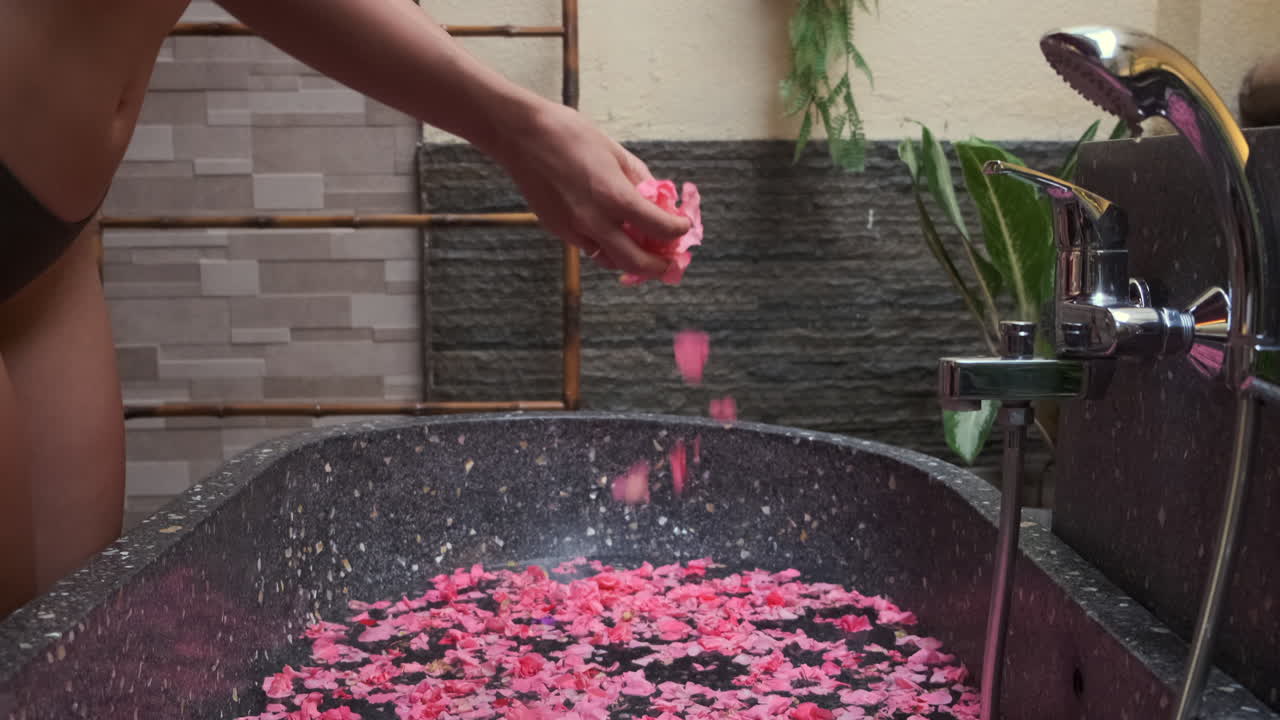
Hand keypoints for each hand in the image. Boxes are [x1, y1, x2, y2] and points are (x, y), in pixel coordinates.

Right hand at [488, 102, 690, 275]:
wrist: (521, 136)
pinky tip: (613, 234)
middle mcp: (594, 220)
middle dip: (657, 267)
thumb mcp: (615, 151)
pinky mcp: (558, 230)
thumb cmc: (569, 134)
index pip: (659, 227)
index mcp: (614, 196)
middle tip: (668, 263)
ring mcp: (573, 229)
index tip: (682, 226)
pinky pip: (589, 248)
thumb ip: (639, 179)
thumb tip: (658, 197)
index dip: (677, 231)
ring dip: (631, 261)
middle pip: (636, 262)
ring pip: (610, 261)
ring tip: (642, 251)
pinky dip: (606, 247)